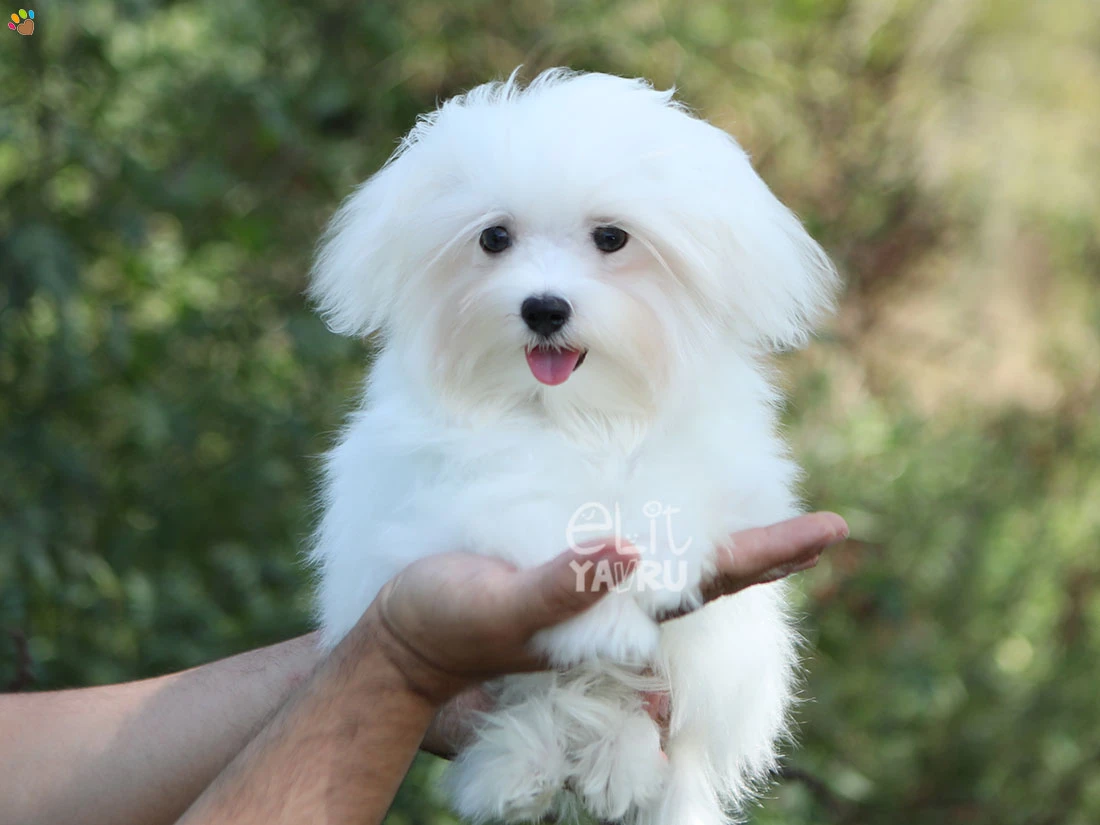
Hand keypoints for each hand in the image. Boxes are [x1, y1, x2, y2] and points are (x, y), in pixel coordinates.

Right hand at [415, 511, 847, 753]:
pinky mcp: (569, 567)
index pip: (714, 582)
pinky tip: (686, 503)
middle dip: (770, 551)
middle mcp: (622, 602)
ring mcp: (599, 587)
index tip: (831, 529)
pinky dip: (675, 524)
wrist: (406, 641)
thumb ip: (562, 588)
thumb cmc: (450, 626)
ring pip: (682, 561)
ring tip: (777, 513)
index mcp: (619, 615)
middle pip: (714, 574)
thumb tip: (630, 552)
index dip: (771, 554)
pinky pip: (637, 544)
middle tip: (828, 527)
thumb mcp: (501, 608)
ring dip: (732, 538)